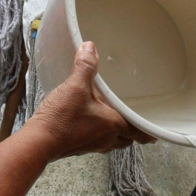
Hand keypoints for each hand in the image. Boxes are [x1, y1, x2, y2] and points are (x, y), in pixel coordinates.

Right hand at [26, 42, 155, 160]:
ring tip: (113, 120)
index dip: (149, 132)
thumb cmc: (62, 118)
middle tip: (134, 121)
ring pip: (112, 143)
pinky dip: (99, 135)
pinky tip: (89, 123)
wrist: (39, 142)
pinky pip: (96, 143)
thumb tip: (90, 47)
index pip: (139, 132)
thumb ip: (85, 66)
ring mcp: (92, 146)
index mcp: (113, 125)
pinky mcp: (78, 148)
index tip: (156, 133)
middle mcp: (106, 139)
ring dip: (116, 134)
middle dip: (132, 132)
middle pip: (126, 140)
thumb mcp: (75, 87)